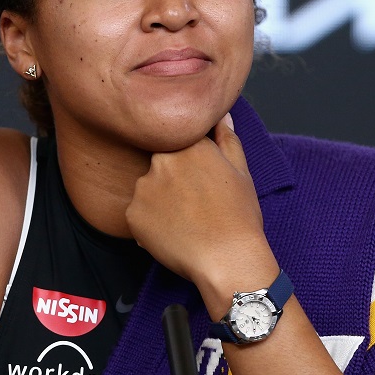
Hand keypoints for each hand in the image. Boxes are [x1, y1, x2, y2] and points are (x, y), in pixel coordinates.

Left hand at [125, 113, 269, 291]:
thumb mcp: (241, 172)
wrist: (227, 259)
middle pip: (161, 164)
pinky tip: (173, 234)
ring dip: (160, 201)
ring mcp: (144, 187)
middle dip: (173, 179)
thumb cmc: (240, 217)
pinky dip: (151, 223)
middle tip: (195, 204)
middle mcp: (161, 160)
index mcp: (189, 144)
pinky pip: (138, 214)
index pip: (179, 142)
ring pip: (149, 189)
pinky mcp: (132, 214)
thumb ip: (227, 138)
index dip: (191, 163)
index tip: (201, 180)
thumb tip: (222, 116)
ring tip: (185, 221)